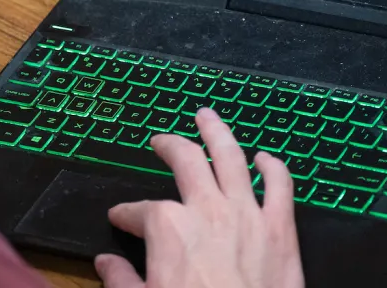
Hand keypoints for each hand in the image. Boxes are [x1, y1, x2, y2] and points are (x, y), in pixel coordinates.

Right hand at [96, 108, 302, 287]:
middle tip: (161, 141)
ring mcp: (247, 215)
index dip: (126, 214)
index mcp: (168, 228)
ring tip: (207, 116)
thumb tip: (104, 265)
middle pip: (186, 161)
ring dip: (217, 131)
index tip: (120, 220)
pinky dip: (273, 165)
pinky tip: (264, 158)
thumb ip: (122, 282)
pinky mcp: (281, 229)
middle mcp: (207, 209)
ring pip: (232, 156)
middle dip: (169, 146)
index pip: (140, 211)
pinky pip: (281, 185)